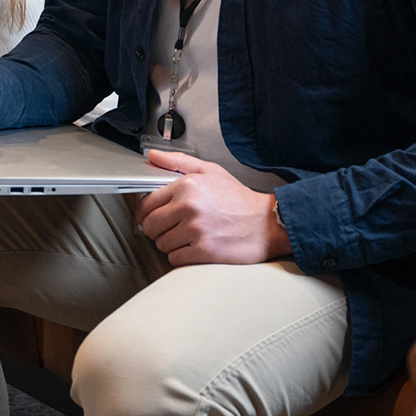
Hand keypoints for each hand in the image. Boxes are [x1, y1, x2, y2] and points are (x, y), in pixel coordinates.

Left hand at [135, 149, 291, 265]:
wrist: (269, 223)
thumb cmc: (238, 199)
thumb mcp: (210, 171)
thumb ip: (177, 162)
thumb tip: (151, 156)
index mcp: (186, 186)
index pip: (146, 204)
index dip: (146, 213)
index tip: (153, 216)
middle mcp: (189, 207)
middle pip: (150, 226)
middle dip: (156, 230)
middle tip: (170, 229)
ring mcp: (196, 230)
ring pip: (161, 243)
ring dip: (170, 243)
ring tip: (187, 237)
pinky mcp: (204, 251)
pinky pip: (174, 258)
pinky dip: (181, 256)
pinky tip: (194, 248)